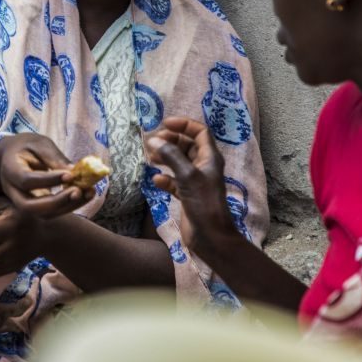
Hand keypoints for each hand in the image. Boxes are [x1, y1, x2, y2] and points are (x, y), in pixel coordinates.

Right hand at [0, 133, 90, 218]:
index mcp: (11, 170)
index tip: (70, 175)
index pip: (27, 180)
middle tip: (78, 190)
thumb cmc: (26, 147)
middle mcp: (13, 191)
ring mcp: (22, 202)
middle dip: (57, 202)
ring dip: (68, 206)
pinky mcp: (35, 207)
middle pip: (31, 206)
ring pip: (43, 214)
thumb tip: (74, 171)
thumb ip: (53, 157)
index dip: (49, 180)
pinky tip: (86, 194)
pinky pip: (51, 213)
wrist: (11, 156)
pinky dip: (70, 206)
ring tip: (89, 192)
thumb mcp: (39, 144)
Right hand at [145, 117, 237, 258]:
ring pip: (178, 162)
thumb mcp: (187, 176)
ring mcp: (195, 181)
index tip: (164, 124)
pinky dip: (165, 178)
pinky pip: (174, 180)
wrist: (210, 237)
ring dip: (165, 157)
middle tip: (152, 143)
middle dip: (170, 141)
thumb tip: (154, 140)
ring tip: (150, 158)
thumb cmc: (204, 204)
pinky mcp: (187, 195)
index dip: (183, 125)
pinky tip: (156, 180)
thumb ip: (171, 156)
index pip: (199, 132)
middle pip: (186, 145)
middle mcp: (204, 167)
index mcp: (210, 158)